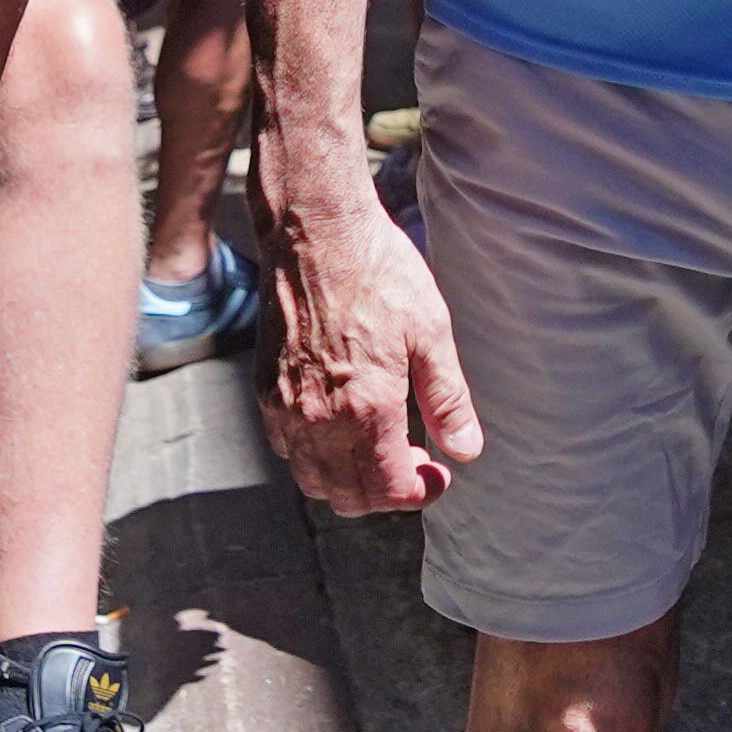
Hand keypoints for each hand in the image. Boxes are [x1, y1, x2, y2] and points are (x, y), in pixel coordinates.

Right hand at [263, 191, 480, 511]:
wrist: (316, 233)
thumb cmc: (379, 274)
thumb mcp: (431, 332)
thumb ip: (447, 400)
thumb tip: (466, 451)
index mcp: (366, 409)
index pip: (389, 490)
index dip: (419, 493)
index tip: (437, 476)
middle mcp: (318, 420)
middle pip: (348, 497)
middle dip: (386, 493)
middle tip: (413, 461)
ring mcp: (285, 408)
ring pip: (312, 481)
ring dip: (348, 482)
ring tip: (379, 447)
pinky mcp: (265, 390)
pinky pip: (286, 450)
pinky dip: (314, 457)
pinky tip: (340, 426)